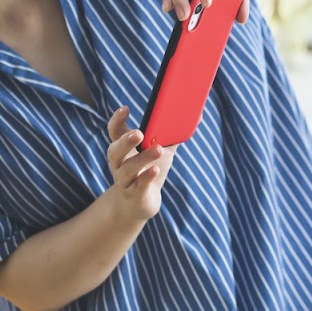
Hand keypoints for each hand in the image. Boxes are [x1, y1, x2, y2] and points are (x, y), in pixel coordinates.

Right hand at [103, 106, 175, 222]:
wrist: (140, 202)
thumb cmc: (150, 170)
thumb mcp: (162, 151)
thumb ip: (173, 134)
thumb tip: (196, 114)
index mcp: (124, 148)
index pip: (115, 132)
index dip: (117, 120)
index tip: (125, 108)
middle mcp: (119, 164)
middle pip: (116, 151)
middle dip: (126, 141)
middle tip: (139, 133)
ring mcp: (125, 180)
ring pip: (127, 169)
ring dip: (142, 158)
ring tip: (158, 149)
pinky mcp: (134, 195)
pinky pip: (138, 186)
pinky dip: (146, 178)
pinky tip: (155, 170)